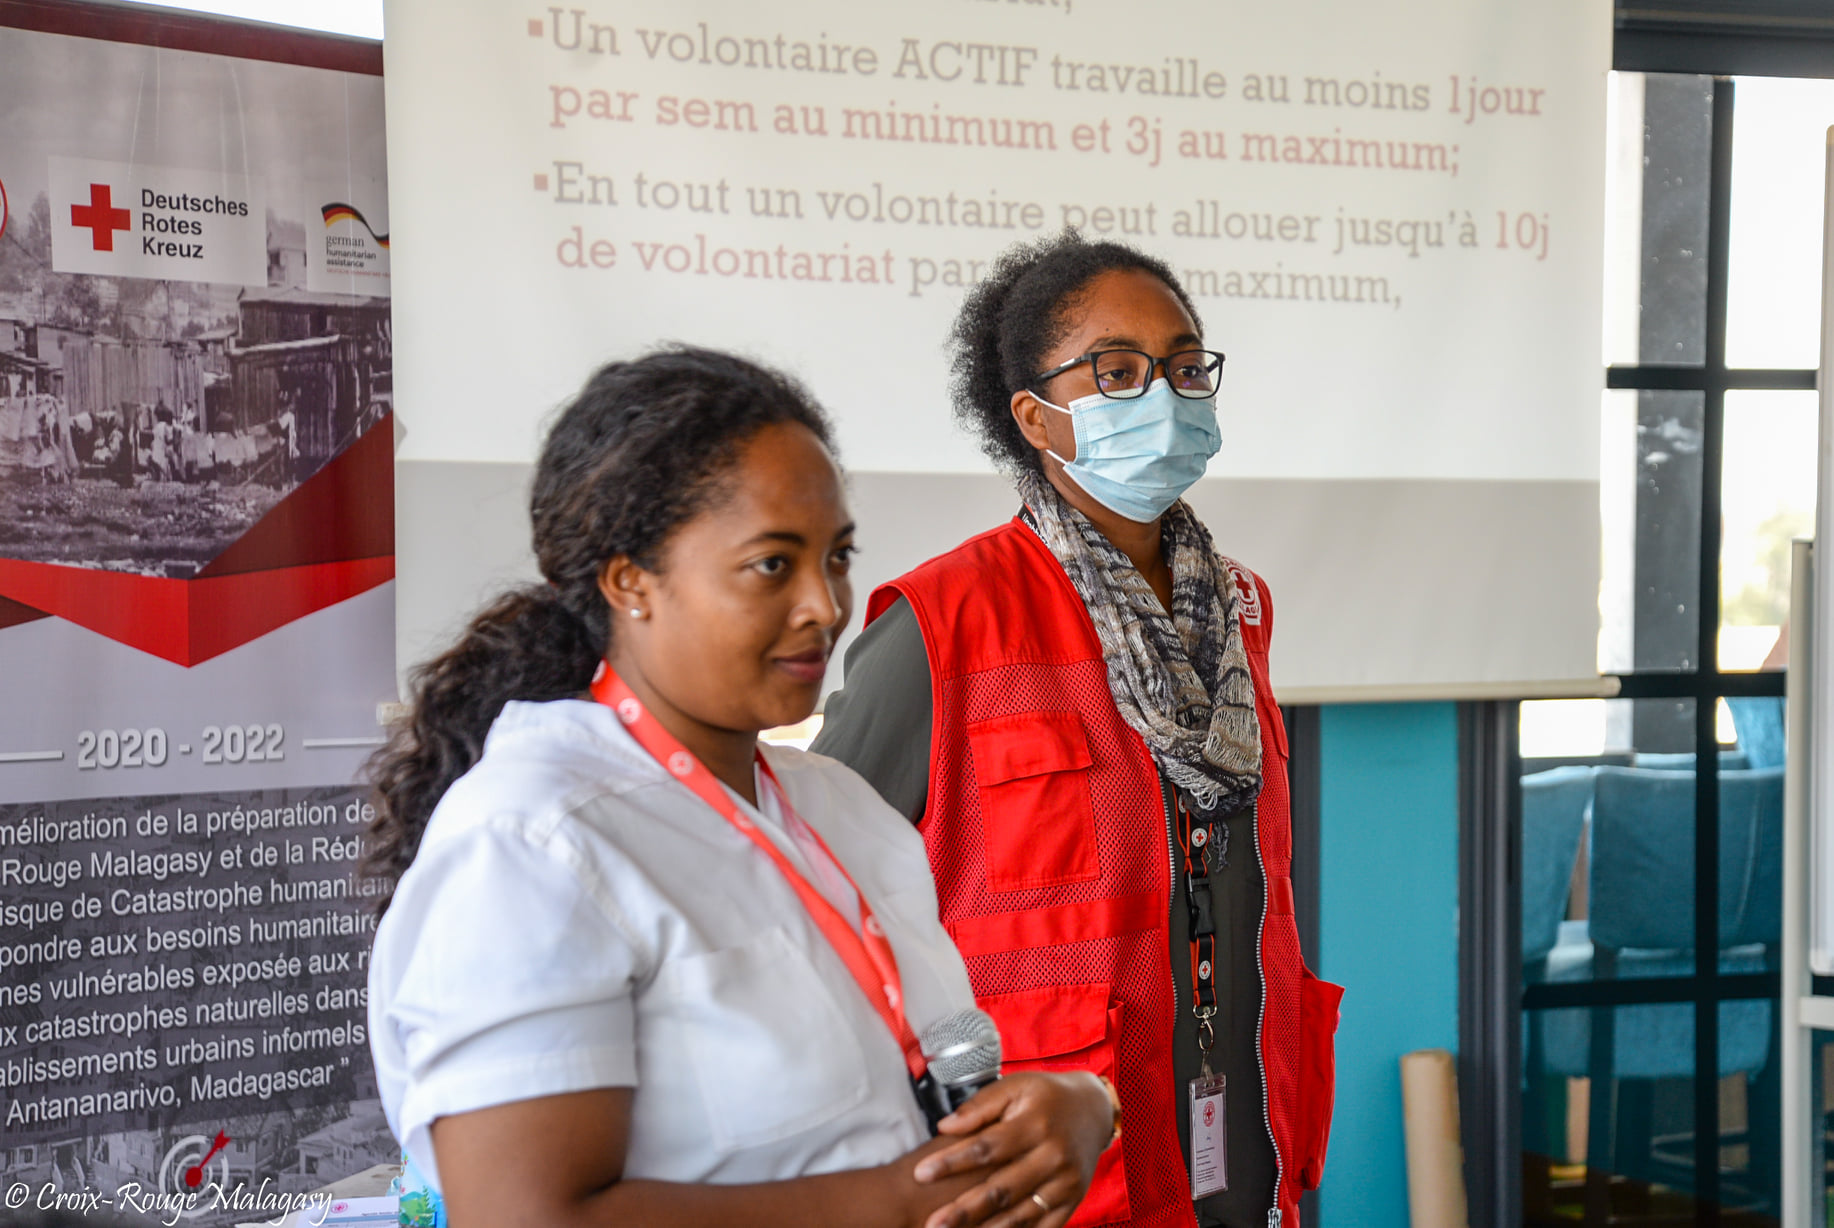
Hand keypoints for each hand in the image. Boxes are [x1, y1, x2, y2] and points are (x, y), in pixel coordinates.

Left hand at [912, 1071, 1114, 1227]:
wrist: (1094, 1110)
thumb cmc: (1045, 1096)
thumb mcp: (1015, 1086)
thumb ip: (980, 1105)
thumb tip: (945, 1126)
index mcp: (1036, 1124)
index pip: (988, 1148)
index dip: (953, 1162)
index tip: (920, 1174)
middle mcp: (1054, 1156)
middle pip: (1002, 1189)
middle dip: (964, 1211)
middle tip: (932, 1224)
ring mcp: (1066, 1183)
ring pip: (1021, 1216)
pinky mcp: (1073, 1202)